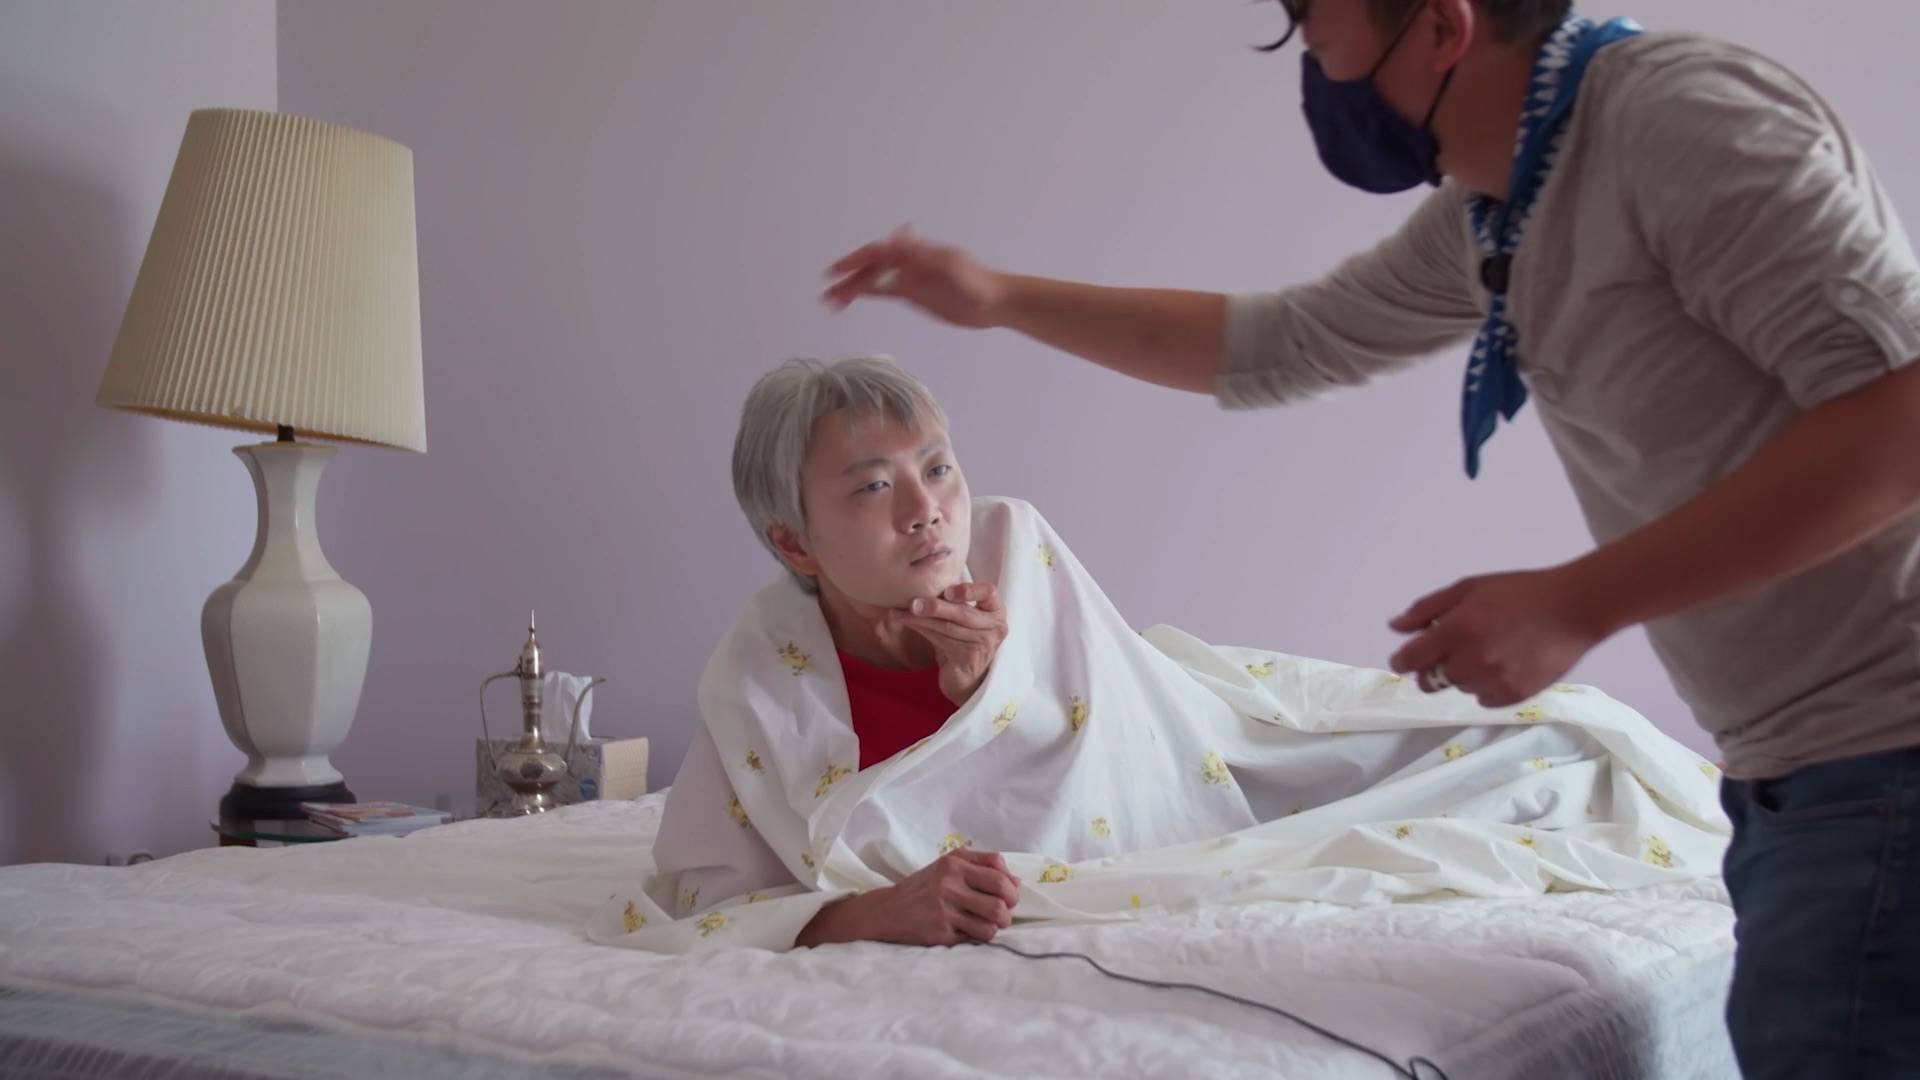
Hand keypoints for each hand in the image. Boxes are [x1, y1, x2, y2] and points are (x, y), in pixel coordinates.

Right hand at [822, 226, 1009, 327]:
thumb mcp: (950, 265)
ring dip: (852, 289)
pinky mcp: (914, 294)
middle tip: (826, 295)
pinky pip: (884, 291)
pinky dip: (867, 293)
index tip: (835, 271)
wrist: (996, 302)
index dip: (855, 261)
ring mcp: (910, 278)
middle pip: (871, 268)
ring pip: (874, 281)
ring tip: (832, 303)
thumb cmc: (978, 283)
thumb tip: (895, 235)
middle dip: (847, 279)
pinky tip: (852, 299)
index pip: (878, 253)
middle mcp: (909, 262)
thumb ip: (922, 254)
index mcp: (915, 253)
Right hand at [857, 849, 1021, 946]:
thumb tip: (1017, 881)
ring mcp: (944, 910)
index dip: (1011, 885)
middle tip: (1004, 913)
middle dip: (1010, 909)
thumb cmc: (924, 887)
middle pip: (1001, 899)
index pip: (998, 870)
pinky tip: (970, 932)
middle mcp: (948, 884)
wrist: (887, 911)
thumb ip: (982, 866)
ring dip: (997, 927)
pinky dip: (979, 937)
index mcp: (953, 864)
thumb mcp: (948, 865)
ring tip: (989, 924)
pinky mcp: (940, 934)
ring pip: (992, 924)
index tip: (1009, 894)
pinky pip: (976, 939)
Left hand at [891, 582, 1008, 705]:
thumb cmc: (963, 641)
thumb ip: (952, 603)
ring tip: (898, 613)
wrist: (968, 679)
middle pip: (963, 612)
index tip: (947, 591)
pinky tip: (907, 624)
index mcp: (995, 610)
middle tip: (913, 603)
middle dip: (935, 607)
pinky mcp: (968, 658)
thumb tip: (919, 581)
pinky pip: (941, 640)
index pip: (989, 592)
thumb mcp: (963, 619)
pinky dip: (921, 630)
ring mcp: (983, 645)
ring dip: (920, 619)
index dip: (969, 590)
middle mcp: (994, 627)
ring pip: (947, 627)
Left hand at [1386, 567, 1618, 707]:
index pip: (1410, 660)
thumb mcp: (1468, 588)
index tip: (1404, 658)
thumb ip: (1427, 609)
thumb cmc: (1518, 592)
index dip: (1401, 661)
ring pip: (1458, 688)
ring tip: (1487, 651)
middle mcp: (1472, 659)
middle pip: (1431, 680)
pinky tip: (1503, 664)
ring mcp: (1494, 680)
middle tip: (1450, 651)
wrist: (1574, 608)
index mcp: (1457, 629)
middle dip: (1432, 668)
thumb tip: (1395, 628)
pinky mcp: (1514, 695)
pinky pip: (1483, 698)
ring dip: (1462, 674)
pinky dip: (1485, 686)